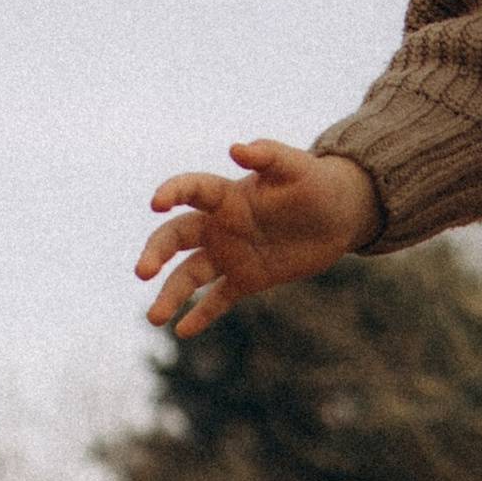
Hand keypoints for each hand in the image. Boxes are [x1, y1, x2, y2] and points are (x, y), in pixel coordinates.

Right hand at [137, 143, 381, 337]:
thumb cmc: (315, 183)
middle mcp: (219, 226)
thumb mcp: (296, 165)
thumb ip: (267, 155)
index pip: (191, 191)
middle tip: (143, 272)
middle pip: (176, 238)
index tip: (158, 203)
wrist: (338, 216)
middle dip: (157, 253)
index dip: (173, 193)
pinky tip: (182, 331)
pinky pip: (218, 300)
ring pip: (190, 275)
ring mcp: (230, 255)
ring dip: (171, 295)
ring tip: (154, 319)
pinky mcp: (247, 280)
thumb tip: (236, 149)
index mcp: (227, 195)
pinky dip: (201, 315)